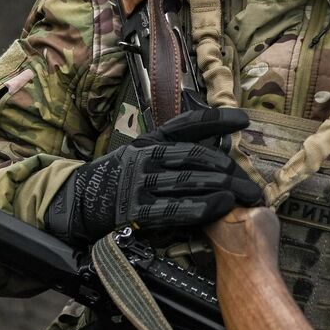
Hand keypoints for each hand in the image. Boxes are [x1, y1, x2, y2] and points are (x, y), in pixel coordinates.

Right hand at [43, 106, 264, 244]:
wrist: (76, 203)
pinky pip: (175, 207)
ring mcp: (140, 182)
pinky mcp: (136, 210)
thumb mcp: (140, 156)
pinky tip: (221, 208)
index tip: (244, 120)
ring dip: (224, 188)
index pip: (187, 125)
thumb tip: (215, 148)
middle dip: (231, 170)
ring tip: (246, 198)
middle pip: (197, 156)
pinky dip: (202, 207)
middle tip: (253, 186)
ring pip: (190, 180)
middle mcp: (145, 156)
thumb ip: (171, 151)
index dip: (217, 120)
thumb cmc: (116, 180)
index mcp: (148, 141)